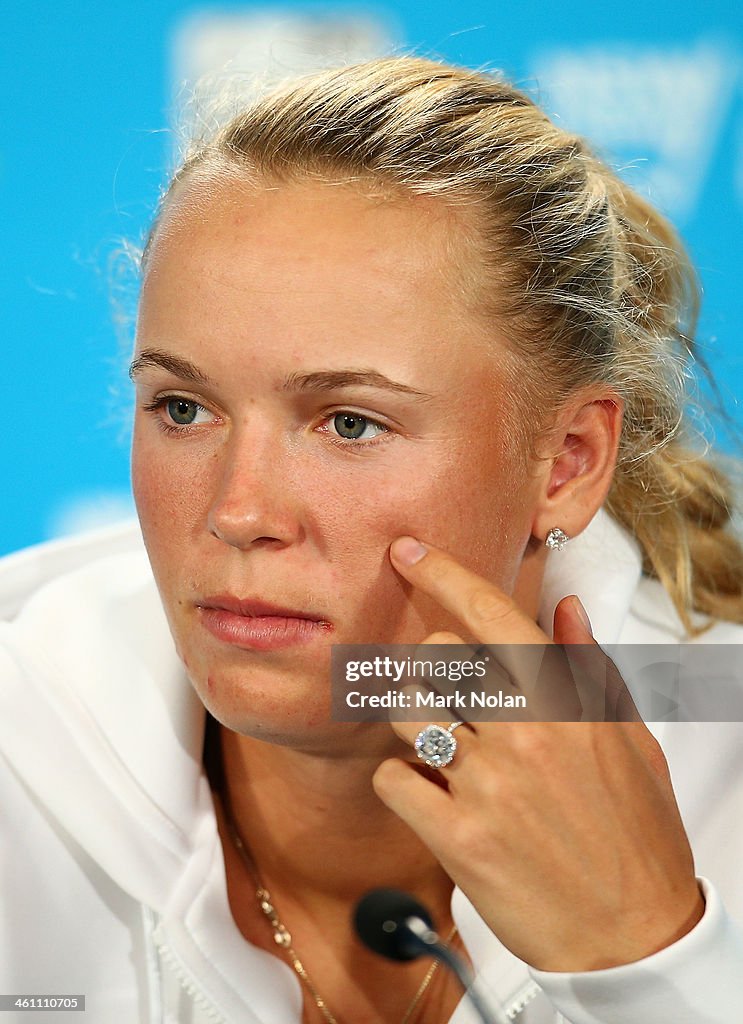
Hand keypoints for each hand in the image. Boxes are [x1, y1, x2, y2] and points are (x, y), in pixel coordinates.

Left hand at [372, 536, 704, 972]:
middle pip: (433, 658)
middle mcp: (523, 737)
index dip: (442, 574)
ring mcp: (487, 787)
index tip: (409, 552)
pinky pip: (392, 781)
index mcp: (568, 707)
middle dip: (427, 666)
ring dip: (410, 719)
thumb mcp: (630, 743)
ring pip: (404, 712)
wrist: (632, 938)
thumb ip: (590, 669)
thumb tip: (567, 610)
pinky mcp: (457, 839)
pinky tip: (431, 794)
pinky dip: (400, 781)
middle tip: (444, 692)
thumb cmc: (635, 840)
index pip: (493, 616)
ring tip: (438, 742)